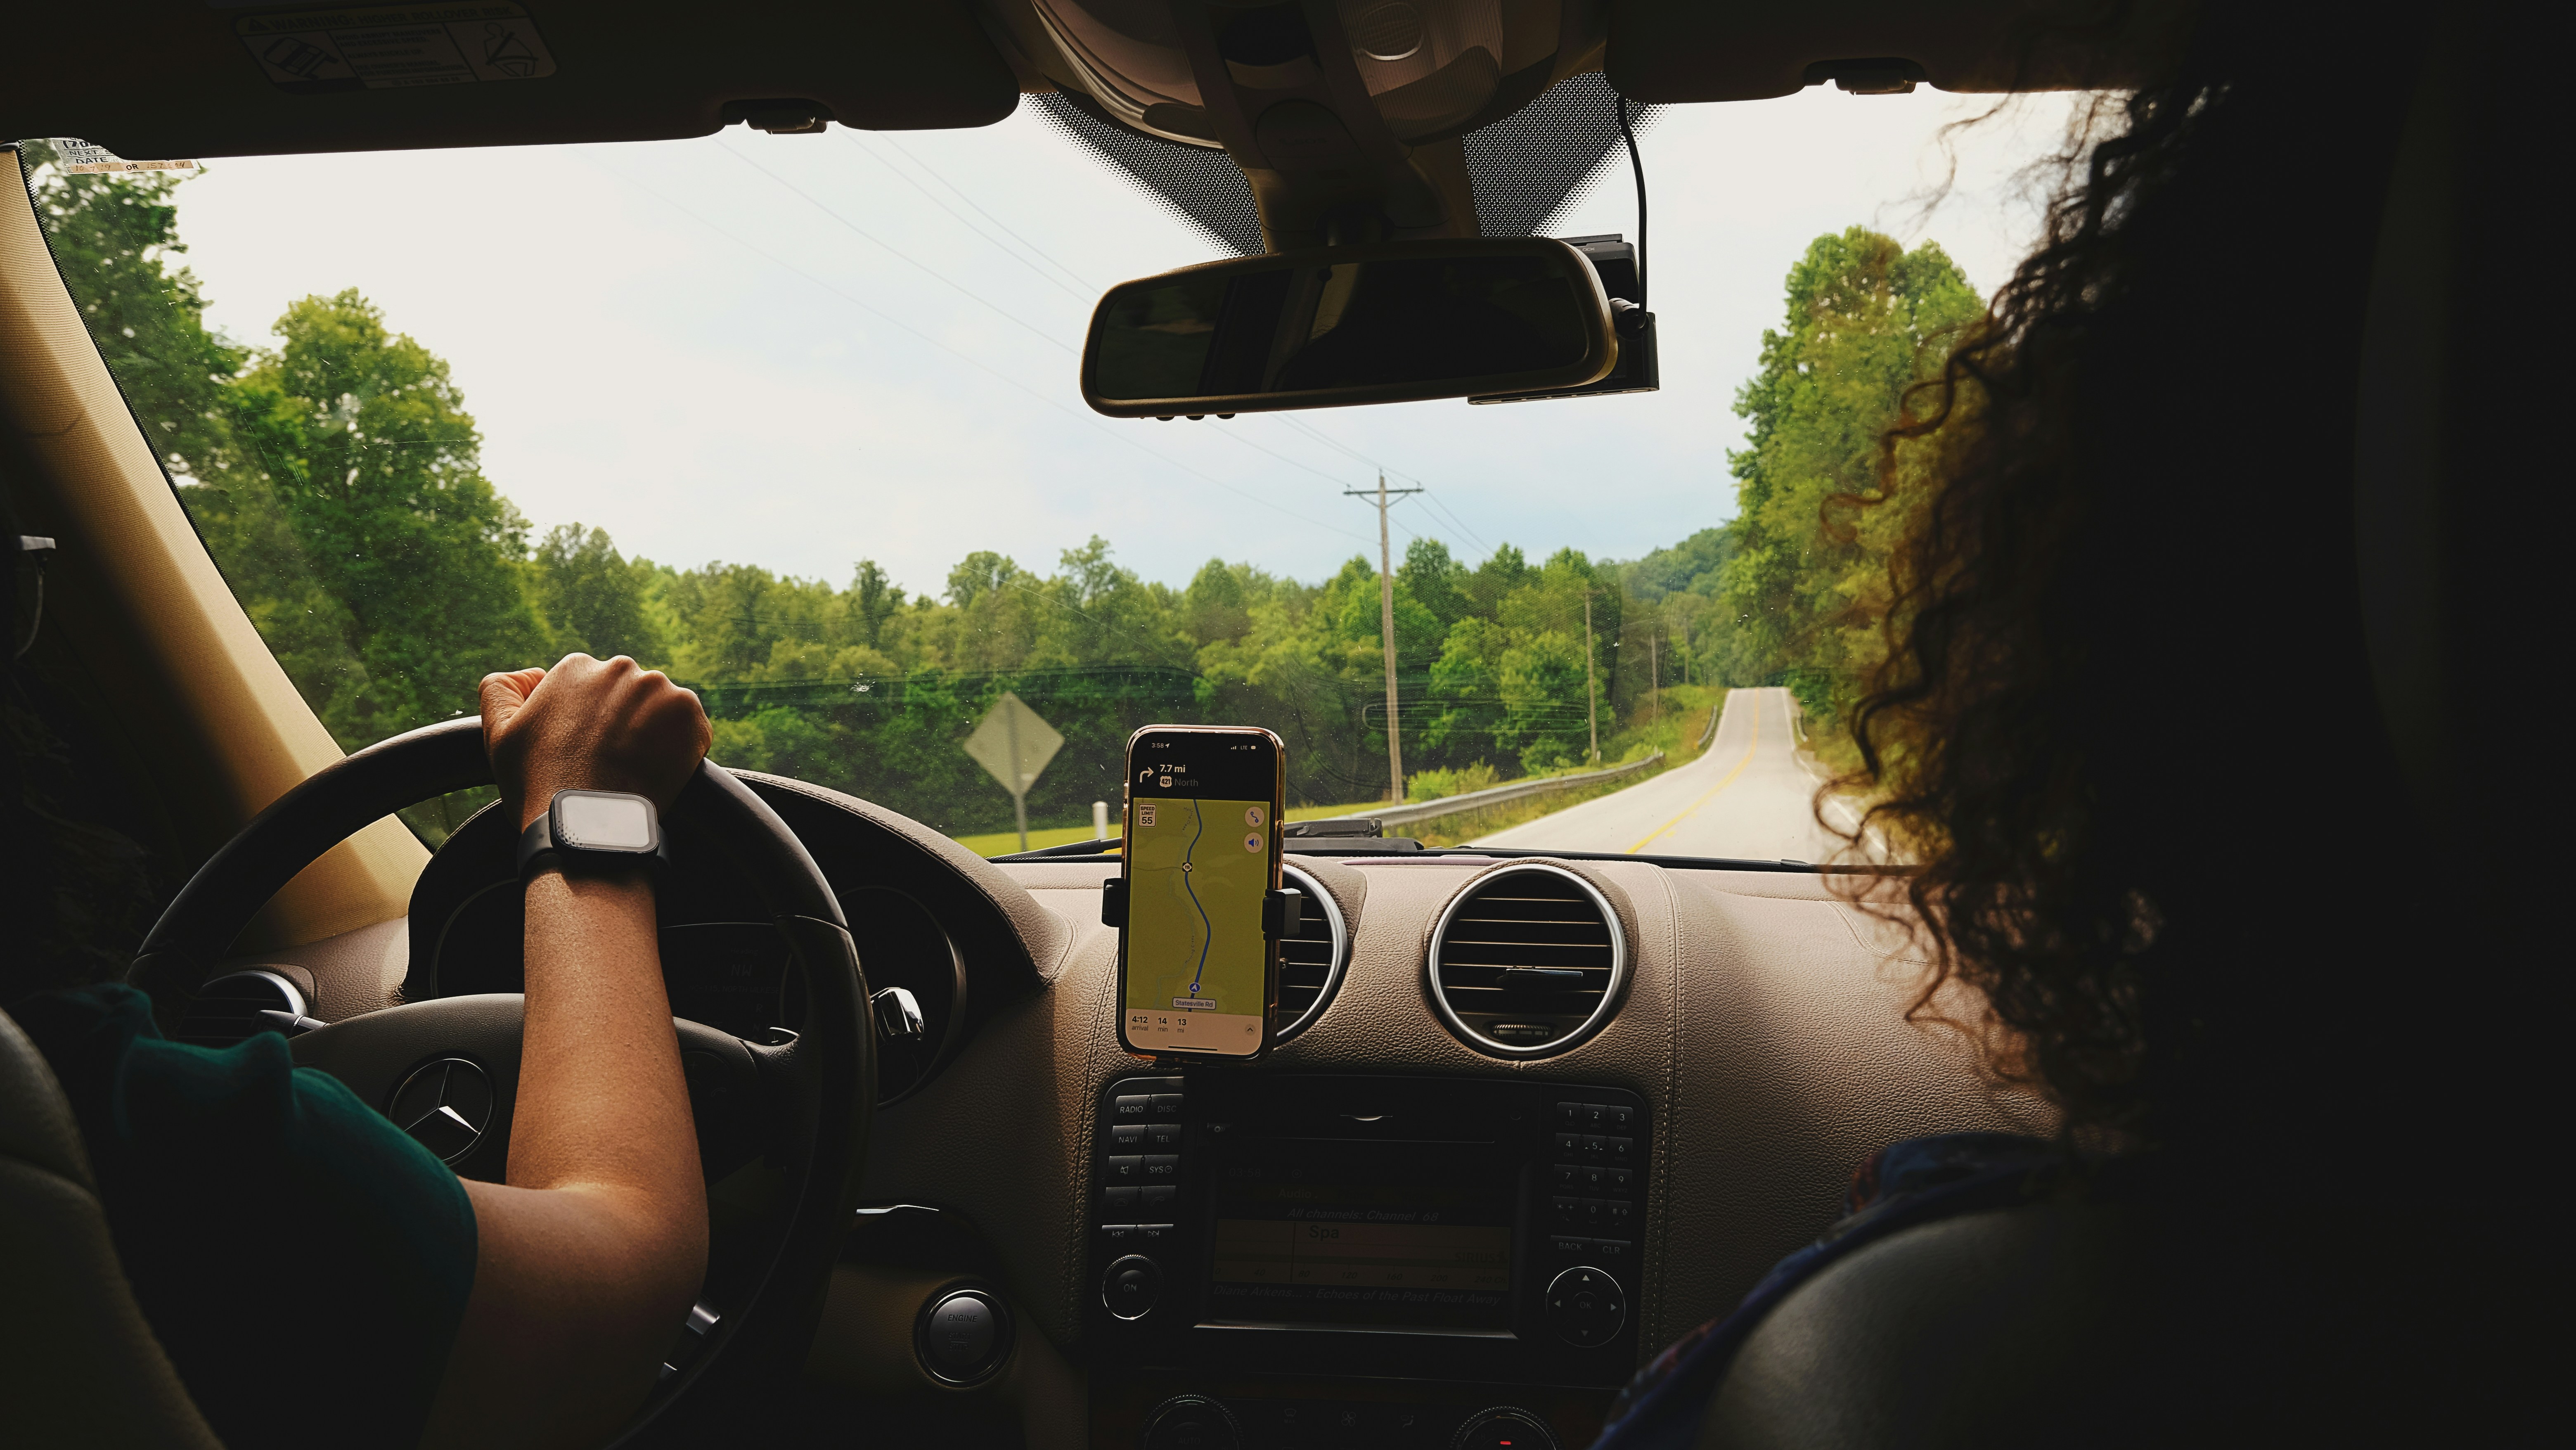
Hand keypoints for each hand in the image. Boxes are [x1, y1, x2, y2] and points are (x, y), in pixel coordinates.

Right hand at [481, 655, 712, 830]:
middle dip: (622, 724)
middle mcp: (620, 669)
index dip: (589, 724)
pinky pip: (690, 729)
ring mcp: (659, 691)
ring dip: (652, 735)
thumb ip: (501, 690)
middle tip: (611, 762)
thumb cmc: (538, 783)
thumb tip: (531, 674)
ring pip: (660, 711)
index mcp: (576, 667)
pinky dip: (680, 748)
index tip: (586, 750)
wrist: (584, 823)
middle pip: (627, 697)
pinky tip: (656, 771)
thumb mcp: (498, 733)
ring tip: (633, 769)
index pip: (591, 691)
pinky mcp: (691, 717)